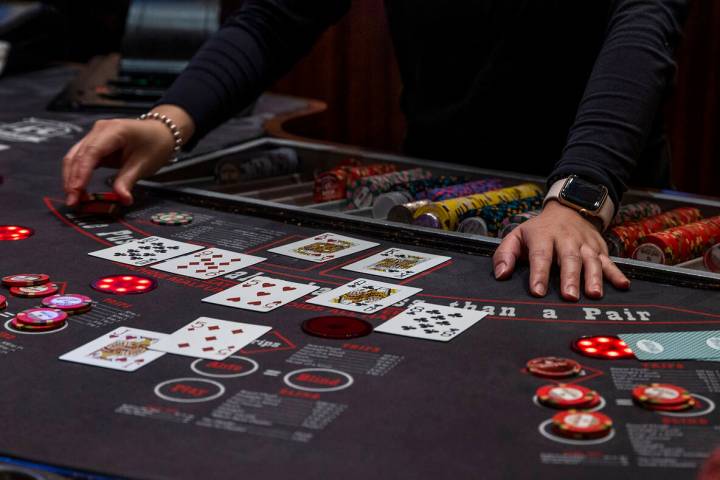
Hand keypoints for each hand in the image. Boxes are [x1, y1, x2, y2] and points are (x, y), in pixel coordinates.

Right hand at [62, 105, 194, 205]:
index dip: (81, 173)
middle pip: (78, 155)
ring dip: (72, 178)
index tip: (76, 191)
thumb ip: (128, 182)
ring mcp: (95, 135)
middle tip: (73, 201)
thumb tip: (122, 200)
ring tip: (73, 198)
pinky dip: (78, 174)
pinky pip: (81, 159)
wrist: (161, 132)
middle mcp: (100, 130)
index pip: (91, 152)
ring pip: (75, 157)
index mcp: (114, 130)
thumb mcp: (143, 164)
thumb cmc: (155, 144)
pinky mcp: (95, 144)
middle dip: (73, 179)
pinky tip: (78, 189)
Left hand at [492, 200, 629, 300]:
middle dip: (570, 278)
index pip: (540, 256)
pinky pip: (609, 261)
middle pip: (569, 259)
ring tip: (594, 294)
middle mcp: (566, 239)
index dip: (539, 274)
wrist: (568, 209)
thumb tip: (501, 275)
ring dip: (594, 278)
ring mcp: (585, 244)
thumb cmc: (539, 230)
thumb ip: (505, 254)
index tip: (538, 291)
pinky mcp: (600, 249)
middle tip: (569, 296)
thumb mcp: (517, 235)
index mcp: (543, 236)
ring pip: (591, 261)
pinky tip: (623, 285)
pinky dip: (617, 273)